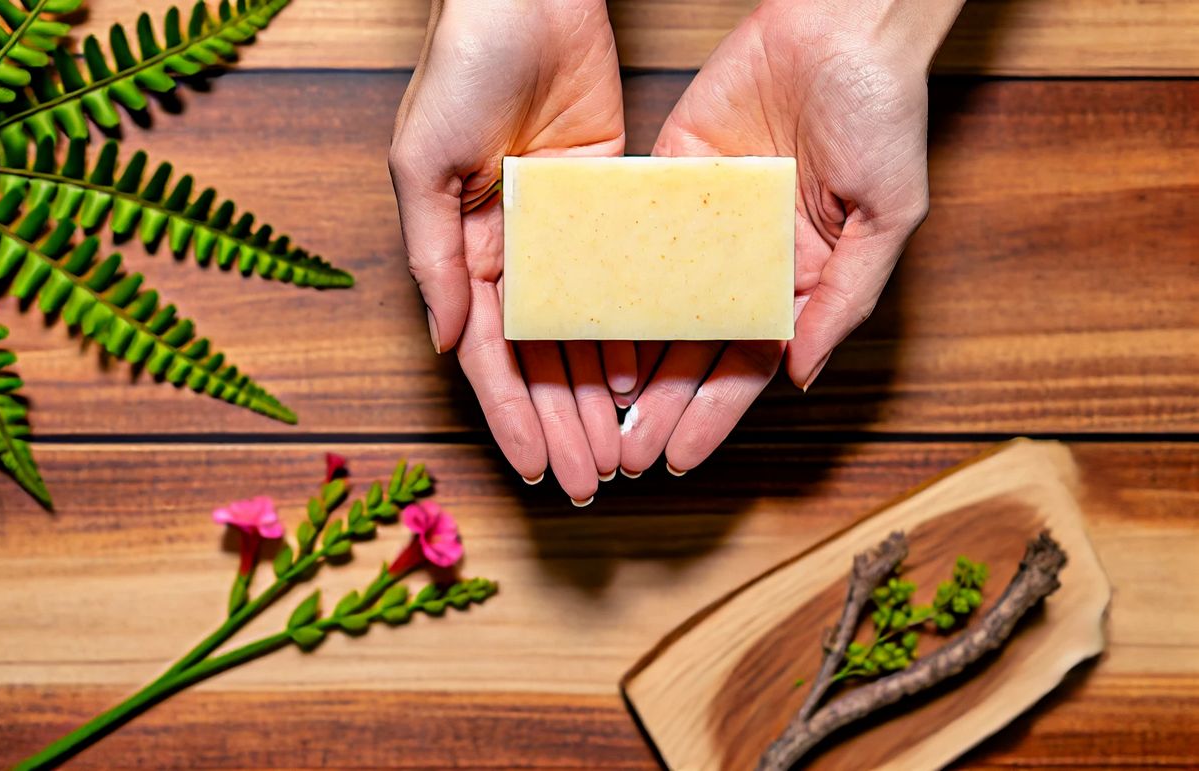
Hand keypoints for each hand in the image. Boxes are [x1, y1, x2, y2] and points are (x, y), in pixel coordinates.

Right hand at [389, 0, 630, 502]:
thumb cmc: (459, 68)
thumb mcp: (424, 166)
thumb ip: (434, 258)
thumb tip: (444, 343)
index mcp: (461, 247)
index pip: (486, 354)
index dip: (510, 415)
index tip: (536, 469)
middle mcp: (511, 250)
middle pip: (538, 359)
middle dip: (559, 422)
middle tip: (588, 480)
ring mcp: (562, 232)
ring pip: (580, 333)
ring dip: (592, 396)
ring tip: (615, 451)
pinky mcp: (609, 202)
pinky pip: (620, 281)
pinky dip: (626, 330)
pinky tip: (638, 378)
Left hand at [618, 0, 962, 476]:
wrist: (841, 23)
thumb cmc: (883, 113)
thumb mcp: (886, 216)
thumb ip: (844, 298)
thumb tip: (800, 377)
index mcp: (798, 277)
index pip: (746, 363)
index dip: (713, 413)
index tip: (679, 457)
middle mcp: (743, 261)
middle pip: (693, 348)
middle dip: (662, 404)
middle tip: (625, 454)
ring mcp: (701, 223)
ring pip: (656, 307)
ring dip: (629, 362)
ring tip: (596, 410)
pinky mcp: (666, 177)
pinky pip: (631, 238)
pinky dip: (609, 283)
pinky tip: (582, 325)